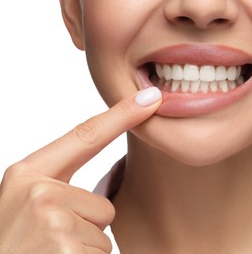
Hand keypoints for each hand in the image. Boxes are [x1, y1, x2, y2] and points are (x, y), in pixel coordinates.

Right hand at [0, 87, 161, 252]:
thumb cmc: (14, 243)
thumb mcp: (24, 206)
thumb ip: (56, 188)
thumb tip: (103, 195)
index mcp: (27, 174)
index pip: (86, 136)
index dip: (122, 115)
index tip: (151, 99)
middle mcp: (38, 192)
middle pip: (104, 204)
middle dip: (87, 227)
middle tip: (49, 242)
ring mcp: (52, 221)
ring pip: (103, 230)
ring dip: (84, 247)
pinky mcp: (66, 249)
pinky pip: (102, 252)